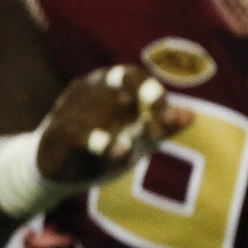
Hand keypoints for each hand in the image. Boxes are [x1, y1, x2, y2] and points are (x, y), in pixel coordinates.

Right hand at [35, 65, 192, 184]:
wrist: (56, 171)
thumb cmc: (102, 146)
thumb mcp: (137, 138)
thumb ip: (163, 127)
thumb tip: (191, 115)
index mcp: (110, 83)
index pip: (137, 77)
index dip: (157, 95)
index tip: (174, 119)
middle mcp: (91, 88)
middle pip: (123, 80)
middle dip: (149, 95)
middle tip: (166, 119)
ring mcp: (72, 108)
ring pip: (105, 107)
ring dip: (127, 128)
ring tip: (140, 147)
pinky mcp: (58, 133)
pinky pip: (82, 134)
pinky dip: (104, 144)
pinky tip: (123, 153)